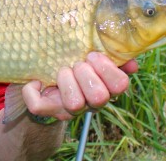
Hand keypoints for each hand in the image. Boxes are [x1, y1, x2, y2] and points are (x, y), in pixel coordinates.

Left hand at [21, 53, 137, 120]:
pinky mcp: (48, 110)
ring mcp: (70, 108)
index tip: (92, 55)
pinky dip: (33, 91)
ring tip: (62, 71)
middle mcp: (92, 102)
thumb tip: (131, 63)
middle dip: (86, 73)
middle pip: (99, 97)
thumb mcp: (94, 54)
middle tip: (77, 64)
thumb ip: (114, 55)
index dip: (107, 68)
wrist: (49, 76)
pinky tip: (37, 81)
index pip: (120, 85)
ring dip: (66, 81)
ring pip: (74, 104)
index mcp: (107, 86)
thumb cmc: (76, 59)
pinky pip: (38, 106)